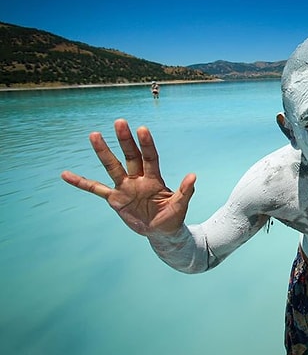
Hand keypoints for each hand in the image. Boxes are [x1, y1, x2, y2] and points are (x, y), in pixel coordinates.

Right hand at [61, 119, 195, 234]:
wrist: (161, 232)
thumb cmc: (172, 217)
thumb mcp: (180, 206)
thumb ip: (186, 191)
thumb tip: (193, 176)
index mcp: (155, 179)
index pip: (150, 157)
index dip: (147, 144)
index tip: (142, 129)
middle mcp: (138, 179)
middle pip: (131, 156)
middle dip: (125, 141)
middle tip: (120, 122)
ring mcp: (125, 187)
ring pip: (112, 167)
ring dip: (103, 152)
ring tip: (94, 135)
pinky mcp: (114, 199)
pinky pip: (95, 189)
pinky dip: (81, 182)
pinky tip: (66, 174)